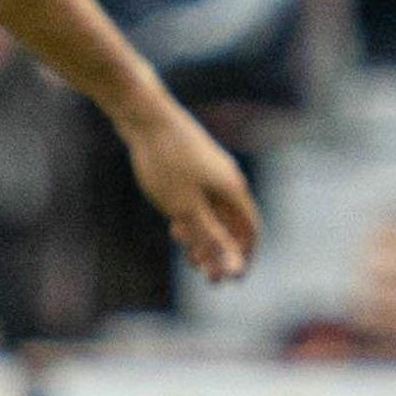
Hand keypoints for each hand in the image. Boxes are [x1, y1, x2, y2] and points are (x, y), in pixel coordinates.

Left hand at [118, 99, 259, 281]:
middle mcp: (227, 179)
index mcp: (233, 189)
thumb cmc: (164, 162)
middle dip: (221, 252)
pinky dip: (193, 218)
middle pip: (232, 223)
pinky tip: (175, 226)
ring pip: (214, 212)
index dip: (244, 256)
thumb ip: (210, 239)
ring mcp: (210, 170)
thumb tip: (233, 269)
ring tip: (188, 257)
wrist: (144, 115)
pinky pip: (201, 199)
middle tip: (207, 278)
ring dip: (205, 236)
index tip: (232, 280)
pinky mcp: (192, 165)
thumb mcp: (184, 209)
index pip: (251, 230)